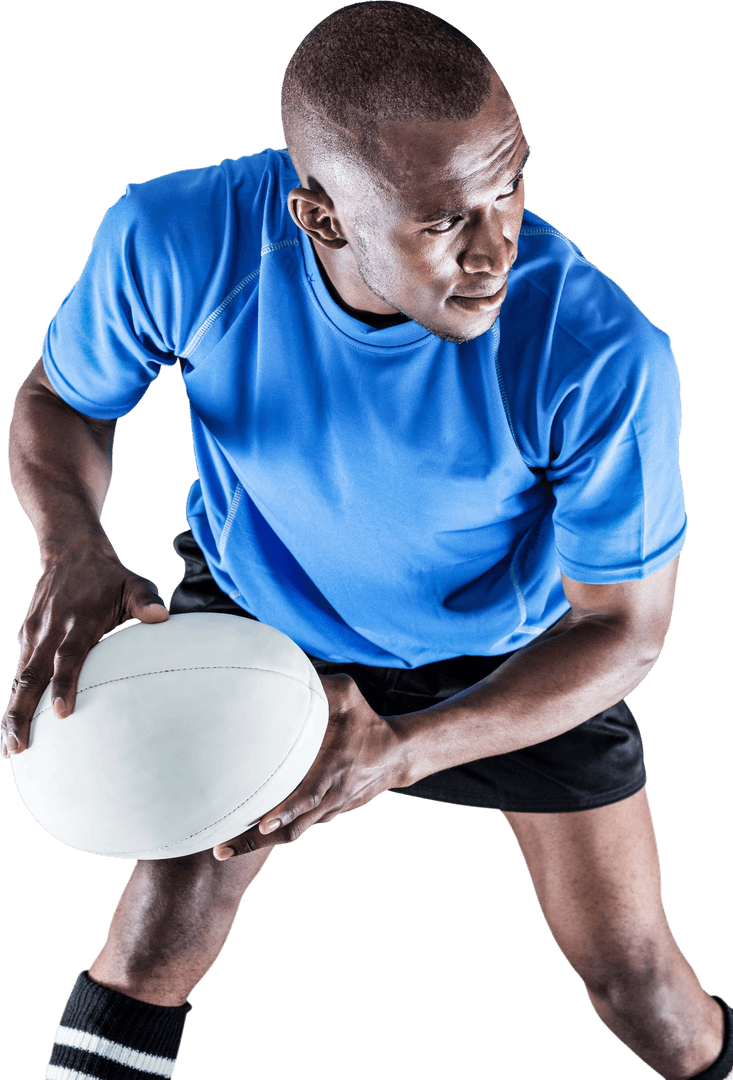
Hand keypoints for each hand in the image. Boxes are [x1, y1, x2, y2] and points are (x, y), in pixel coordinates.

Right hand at [1, 546, 167, 757]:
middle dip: (22, 713)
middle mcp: (51, 630)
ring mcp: (35, 635)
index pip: (69, 656)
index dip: (64, 683)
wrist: (71, 554)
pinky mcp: (26, 638)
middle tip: (18, 746)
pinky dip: (15, 699)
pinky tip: (11, 728)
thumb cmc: (111, 578)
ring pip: (20, 679)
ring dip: (12, 713)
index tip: (62, 713)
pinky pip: (19, 673)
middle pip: (32, 676)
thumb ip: (146, 600)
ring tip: (10, 747)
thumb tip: (163, 616)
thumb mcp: (134, 583)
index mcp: (79, 621)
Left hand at [212, 674, 406, 858]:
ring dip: (255, 845)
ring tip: (222, 851)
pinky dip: (269, 837)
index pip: (310, 796)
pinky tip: (241, 838)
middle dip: (256, 841)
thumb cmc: (366, 721)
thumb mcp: (350, 696)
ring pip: (291, 834)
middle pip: (292, 828)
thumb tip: (289, 670)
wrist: (395, 757)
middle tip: (222, 850)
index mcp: (333, 770)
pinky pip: (295, 828)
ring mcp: (326, 811)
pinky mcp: (324, 815)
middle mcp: (329, 797)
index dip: (288, 811)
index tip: (264, 824)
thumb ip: (322, 686)